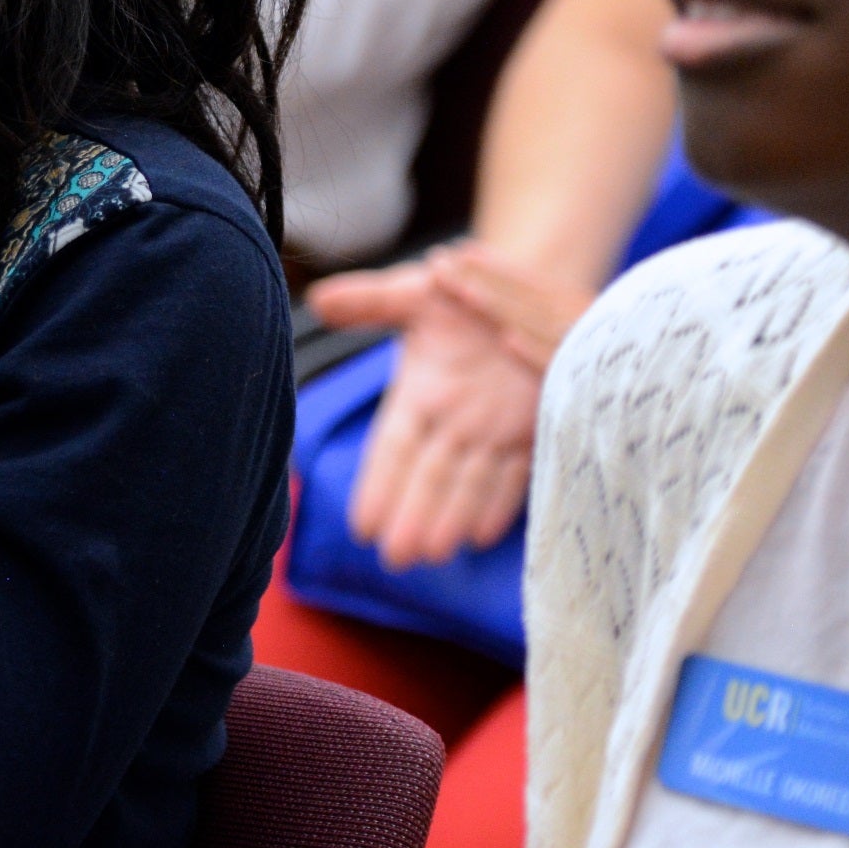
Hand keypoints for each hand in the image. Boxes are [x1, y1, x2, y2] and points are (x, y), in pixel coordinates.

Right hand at [308, 244, 579, 569]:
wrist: (528, 289)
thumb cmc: (463, 292)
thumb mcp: (413, 291)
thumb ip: (368, 301)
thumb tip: (317, 300)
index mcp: (418, 394)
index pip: (392, 447)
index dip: (378, 484)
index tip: (362, 524)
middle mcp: (452, 422)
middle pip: (428, 476)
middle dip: (411, 517)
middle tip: (395, 557)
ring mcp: (494, 430)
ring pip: (469, 483)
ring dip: (451, 519)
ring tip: (432, 554)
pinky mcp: (532, 429)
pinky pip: (516, 471)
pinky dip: (501, 502)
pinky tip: (483, 534)